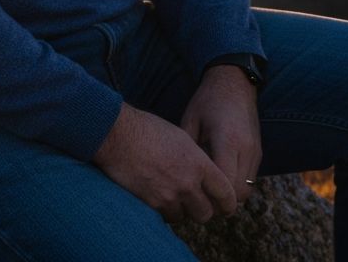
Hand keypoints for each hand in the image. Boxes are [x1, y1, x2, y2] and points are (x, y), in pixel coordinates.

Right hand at [92, 103, 236, 224]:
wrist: (119, 135)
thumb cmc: (148, 129)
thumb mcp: (180, 137)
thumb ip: (195, 158)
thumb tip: (202, 171)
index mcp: (199, 163)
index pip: (225, 193)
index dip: (228, 203)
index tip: (226, 206)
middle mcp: (188, 182)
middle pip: (206, 212)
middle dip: (203, 209)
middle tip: (197, 203)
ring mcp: (170, 195)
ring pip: (185, 217)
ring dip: (182, 210)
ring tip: (174, 196)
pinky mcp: (152, 204)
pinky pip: (166, 218)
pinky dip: (165, 212)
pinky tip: (159, 197)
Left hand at [180, 64, 261, 202]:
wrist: (234, 81)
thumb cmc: (207, 100)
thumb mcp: (190, 121)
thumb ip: (187, 151)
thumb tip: (178, 177)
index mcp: (227, 141)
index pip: (225, 184)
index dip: (211, 197)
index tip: (194, 196)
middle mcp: (246, 149)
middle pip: (239, 193)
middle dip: (221, 201)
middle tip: (202, 197)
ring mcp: (255, 151)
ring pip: (247, 189)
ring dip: (231, 194)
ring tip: (210, 187)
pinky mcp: (259, 151)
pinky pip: (250, 179)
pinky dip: (238, 183)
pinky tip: (221, 174)